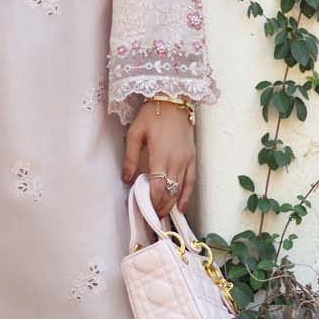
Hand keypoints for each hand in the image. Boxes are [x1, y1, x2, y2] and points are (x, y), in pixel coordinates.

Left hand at [122, 100, 195, 216]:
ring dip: (171, 204)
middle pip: (169, 191)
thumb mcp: (135, 133)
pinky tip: (182, 207)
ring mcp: (186, 160)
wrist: (174, 100)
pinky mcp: (192, 158)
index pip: (157, 187)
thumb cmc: (152, 114)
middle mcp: (176, 161)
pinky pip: (191, 181)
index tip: (146, 212)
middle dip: (160, 206)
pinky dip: (187, 196)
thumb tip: (126, 179)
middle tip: (151, 218)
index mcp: (160, 155)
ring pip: (180, 189)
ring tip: (162, 214)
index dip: (152, 202)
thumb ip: (131, 158)